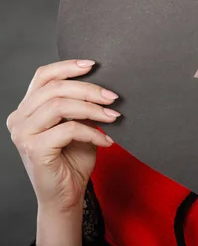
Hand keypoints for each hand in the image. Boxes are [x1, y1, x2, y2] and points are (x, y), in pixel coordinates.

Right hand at [6, 60, 119, 212]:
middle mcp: (19, 118)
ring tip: (113, 116)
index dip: (68, 66)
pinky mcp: (34, 149)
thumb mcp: (79, 125)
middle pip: (55, 88)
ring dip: (92, 109)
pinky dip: (92, 132)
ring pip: (60, 105)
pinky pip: (68, 129)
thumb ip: (81, 105)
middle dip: (89, 89)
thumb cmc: (73, 159)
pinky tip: (107, 141)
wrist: (67, 196)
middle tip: (113, 97)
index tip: (94, 65)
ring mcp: (23, 134)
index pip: (43, 76)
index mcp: (27, 108)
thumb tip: (103, 86)